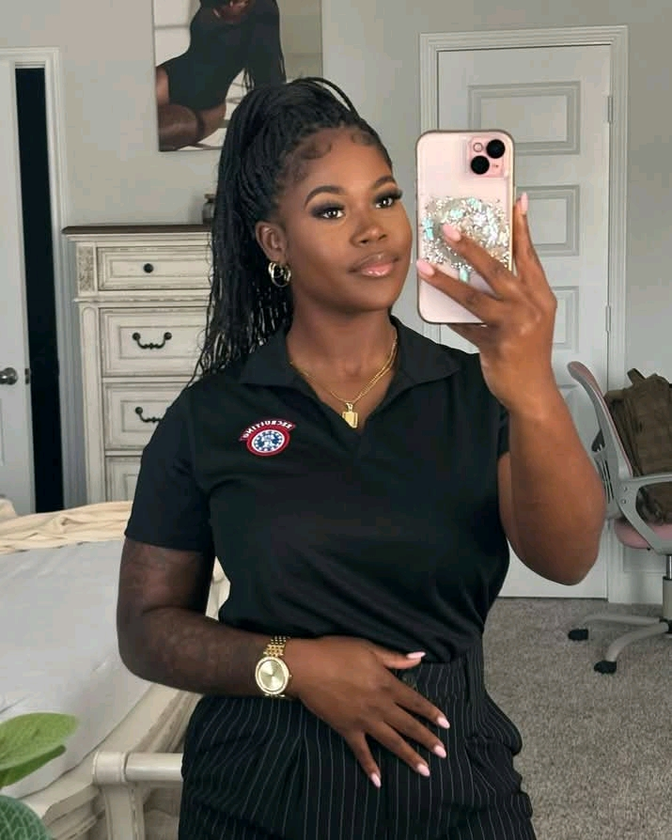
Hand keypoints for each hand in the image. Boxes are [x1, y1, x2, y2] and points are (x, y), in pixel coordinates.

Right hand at [284, 636, 449, 787]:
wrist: (306, 667)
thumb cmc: (336, 652)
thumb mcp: (368, 648)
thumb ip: (395, 657)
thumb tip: (420, 657)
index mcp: (387, 684)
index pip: (415, 701)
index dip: (431, 712)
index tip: (446, 724)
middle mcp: (380, 705)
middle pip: (408, 725)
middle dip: (427, 739)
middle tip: (443, 753)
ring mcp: (364, 720)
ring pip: (392, 742)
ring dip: (409, 756)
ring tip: (425, 771)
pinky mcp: (347, 729)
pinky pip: (361, 751)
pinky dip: (370, 767)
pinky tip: (379, 781)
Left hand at [416, 194, 558, 414]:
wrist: (532, 391)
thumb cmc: (528, 354)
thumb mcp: (529, 318)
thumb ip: (510, 294)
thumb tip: (478, 271)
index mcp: (540, 296)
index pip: (528, 255)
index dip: (521, 228)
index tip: (515, 202)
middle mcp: (531, 306)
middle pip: (497, 269)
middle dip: (470, 246)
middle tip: (449, 229)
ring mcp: (515, 325)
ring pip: (475, 295)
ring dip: (446, 279)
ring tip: (425, 265)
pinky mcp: (497, 344)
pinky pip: (465, 325)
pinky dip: (448, 315)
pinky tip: (432, 304)